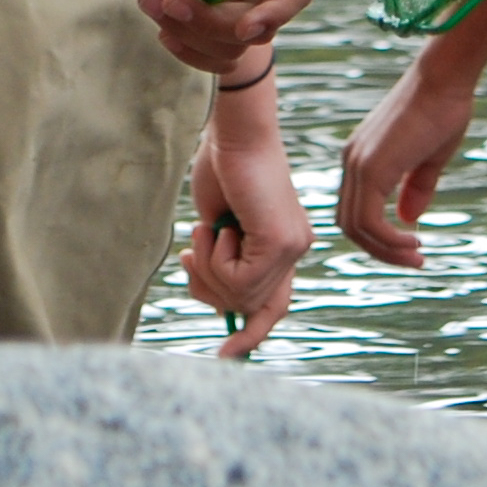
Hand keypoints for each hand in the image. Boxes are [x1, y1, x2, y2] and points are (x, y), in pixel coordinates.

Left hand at [121, 0, 318, 74]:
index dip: (276, 12)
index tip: (243, 28)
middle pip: (258, 25)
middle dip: (212, 22)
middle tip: (170, 1)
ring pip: (230, 44)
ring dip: (189, 32)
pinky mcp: (210, 10)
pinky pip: (207, 48)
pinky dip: (180, 40)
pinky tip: (153, 10)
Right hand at [186, 112, 311, 357]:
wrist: (233, 130)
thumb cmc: (221, 167)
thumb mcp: (217, 226)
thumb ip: (223, 262)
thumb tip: (217, 299)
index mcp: (284, 246)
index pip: (273, 305)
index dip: (250, 334)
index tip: (224, 355)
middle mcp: (296, 249)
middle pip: (251, 308)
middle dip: (211, 291)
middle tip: (191, 255)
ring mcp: (293, 247)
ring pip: (240, 296)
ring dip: (208, 268)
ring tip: (205, 230)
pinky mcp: (281, 242)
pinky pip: (239, 280)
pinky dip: (214, 258)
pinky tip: (217, 226)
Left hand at [335, 50, 480, 266]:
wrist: (444, 78)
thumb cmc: (443, 110)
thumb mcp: (428, 158)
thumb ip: (415, 188)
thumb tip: (408, 220)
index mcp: (361, 159)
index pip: (355, 212)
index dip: (379, 237)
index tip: (410, 247)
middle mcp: (352, 162)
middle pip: (350, 225)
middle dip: (380, 250)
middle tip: (413, 260)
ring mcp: (357, 164)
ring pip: (355, 227)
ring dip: (386, 250)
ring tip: (416, 257)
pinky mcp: (371, 167)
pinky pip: (369, 219)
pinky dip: (388, 239)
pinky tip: (414, 242)